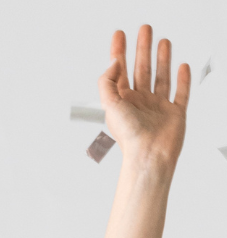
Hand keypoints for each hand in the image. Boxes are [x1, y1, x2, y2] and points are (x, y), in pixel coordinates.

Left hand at [98, 26, 188, 170]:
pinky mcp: (175, 113)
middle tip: (144, 30)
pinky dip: (182, 79)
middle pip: (141, 68)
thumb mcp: (109, 105)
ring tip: (162, 41)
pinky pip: (180, 92)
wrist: (150, 154)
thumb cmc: (130, 136)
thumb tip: (114, 62)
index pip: (119, 71)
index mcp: (122, 101)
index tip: (119, 35)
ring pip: (160, 76)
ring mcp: (158, 107)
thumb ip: (107, 82)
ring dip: (161, 58)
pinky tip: (182, 68)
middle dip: (142, 49)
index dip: (118, 51)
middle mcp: (139, 102)